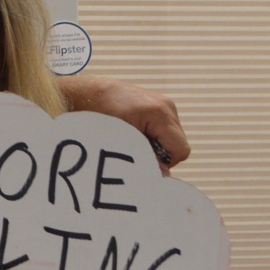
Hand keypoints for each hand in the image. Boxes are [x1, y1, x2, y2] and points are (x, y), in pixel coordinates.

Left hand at [55, 74, 189, 170]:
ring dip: (156, 145)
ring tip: (133, 140)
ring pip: (172, 138)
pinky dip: (153, 136)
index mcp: (160, 112)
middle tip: (135, 151)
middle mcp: (167, 106)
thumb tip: (163, 176)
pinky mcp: (159, 105)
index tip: (143, 160)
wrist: (89, 93)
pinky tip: (135, 133)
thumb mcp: (121, 140)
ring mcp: (165, 104)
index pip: (180, 149)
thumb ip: (144, 158)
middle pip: (178, 145)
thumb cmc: (100, 114)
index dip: (165, 162)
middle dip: (160, 154)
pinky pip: (164, 129)